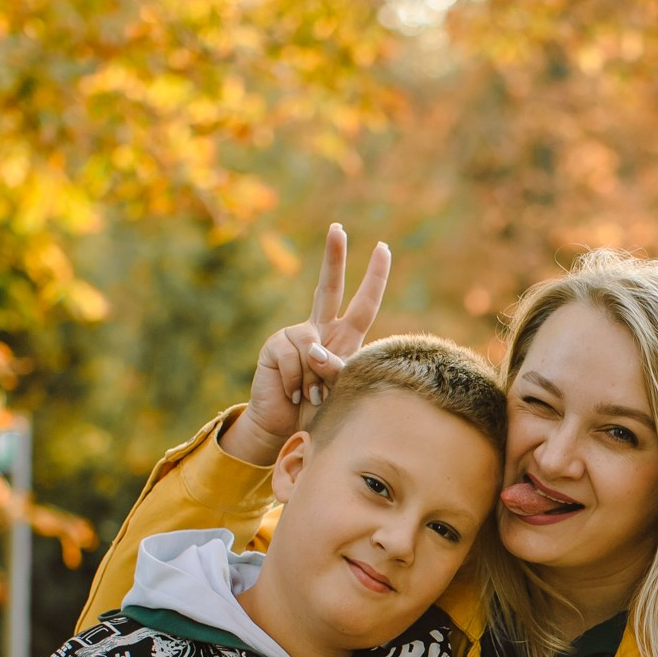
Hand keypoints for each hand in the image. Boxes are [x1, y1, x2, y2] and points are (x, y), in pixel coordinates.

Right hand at [224, 223, 392, 465]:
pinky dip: (297, 381)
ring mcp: (295, 335)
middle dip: (333, 257)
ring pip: (313, 346)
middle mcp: (319, 330)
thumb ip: (337, 369)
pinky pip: (293, 357)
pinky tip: (292, 393)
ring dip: (315, 378)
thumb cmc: (319, 411)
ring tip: (309, 396)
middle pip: (328, 287)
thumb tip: (316, 350)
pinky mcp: (274, 345)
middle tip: (337, 227)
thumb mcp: (340, 391)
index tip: (383, 248)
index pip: (363, 303)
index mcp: (343, 337)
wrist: (285, 429)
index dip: (374, 277)